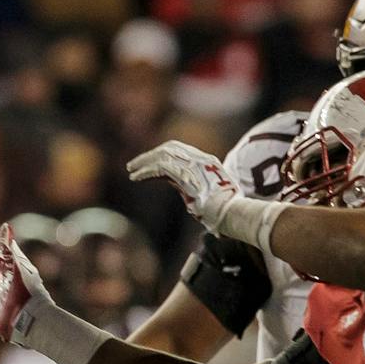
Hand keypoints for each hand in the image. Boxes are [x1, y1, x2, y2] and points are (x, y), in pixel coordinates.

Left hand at [127, 140, 279, 247]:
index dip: (162, 155)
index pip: (180, 150)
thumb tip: (186, 193)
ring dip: (144, 162)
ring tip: (131, 171)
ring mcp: (195, 165)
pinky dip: (146, 172)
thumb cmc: (225, 213)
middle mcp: (201, 159)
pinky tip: (136, 178)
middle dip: (150, 155)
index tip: (148, 164)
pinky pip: (160, 168)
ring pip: (162, 155)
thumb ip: (197, 189)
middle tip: (134, 165)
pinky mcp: (187, 175)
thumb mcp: (210, 196)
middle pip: (169, 148)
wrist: (233, 215)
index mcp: (208, 162)